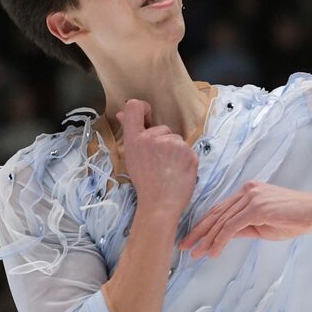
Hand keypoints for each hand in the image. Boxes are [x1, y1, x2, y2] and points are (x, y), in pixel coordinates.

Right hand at [115, 98, 197, 219]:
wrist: (160, 204)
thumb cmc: (144, 182)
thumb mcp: (131, 156)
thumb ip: (129, 133)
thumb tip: (121, 113)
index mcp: (135, 139)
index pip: (134, 107)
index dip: (142, 108)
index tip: (147, 117)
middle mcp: (153, 137)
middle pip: (162, 128)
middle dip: (163, 141)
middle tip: (158, 162)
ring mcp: (173, 144)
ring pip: (176, 139)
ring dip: (175, 151)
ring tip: (169, 169)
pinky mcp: (189, 153)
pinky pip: (188, 150)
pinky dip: (185, 159)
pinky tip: (178, 172)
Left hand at [178, 181, 311, 257]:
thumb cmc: (295, 219)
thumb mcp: (264, 226)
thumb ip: (244, 228)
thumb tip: (225, 237)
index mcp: (247, 192)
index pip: (220, 209)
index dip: (204, 225)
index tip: (193, 238)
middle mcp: (246, 191)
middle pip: (215, 213)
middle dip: (199, 232)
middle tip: (185, 246)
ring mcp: (251, 198)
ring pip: (221, 221)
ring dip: (206, 240)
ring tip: (196, 253)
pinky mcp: (256, 208)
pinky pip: (231, 227)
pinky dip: (220, 241)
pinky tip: (213, 252)